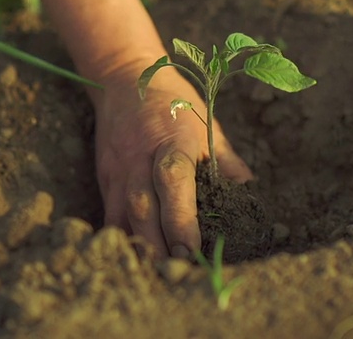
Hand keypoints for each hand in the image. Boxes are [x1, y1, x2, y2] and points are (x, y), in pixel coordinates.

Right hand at [90, 64, 252, 258]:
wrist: (124, 79)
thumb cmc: (175, 102)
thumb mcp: (207, 124)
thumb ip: (227, 162)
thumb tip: (248, 193)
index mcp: (172, 143)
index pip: (173, 184)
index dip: (180, 220)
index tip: (191, 250)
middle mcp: (140, 159)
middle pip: (143, 209)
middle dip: (157, 246)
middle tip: (175, 274)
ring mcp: (119, 170)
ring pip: (121, 216)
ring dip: (137, 247)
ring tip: (154, 275)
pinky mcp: (105, 177)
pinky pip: (109, 214)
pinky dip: (121, 238)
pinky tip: (134, 257)